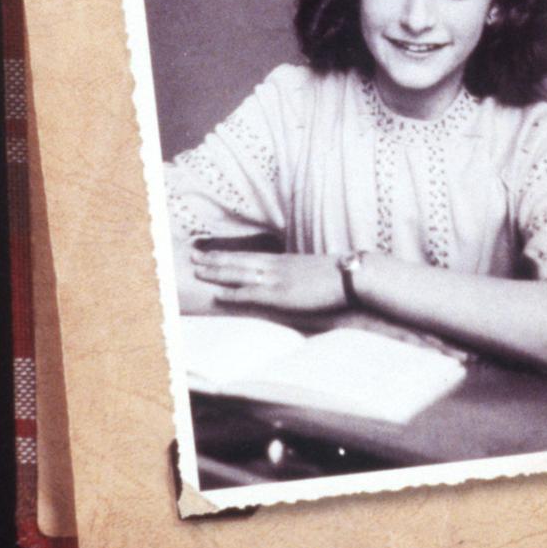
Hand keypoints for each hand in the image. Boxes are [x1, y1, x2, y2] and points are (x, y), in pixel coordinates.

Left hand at [190, 250, 345, 312]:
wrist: (354, 275)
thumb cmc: (341, 275)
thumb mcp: (316, 270)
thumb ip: (302, 274)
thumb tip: (297, 280)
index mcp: (286, 260)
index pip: (250, 255)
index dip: (229, 255)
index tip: (211, 253)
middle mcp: (277, 266)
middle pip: (239, 260)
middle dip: (214, 259)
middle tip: (193, 256)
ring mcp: (278, 279)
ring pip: (239, 273)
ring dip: (216, 271)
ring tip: (196, 270)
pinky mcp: (282, 295)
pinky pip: (251, 293)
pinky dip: (232, 293)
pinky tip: (217, 293)